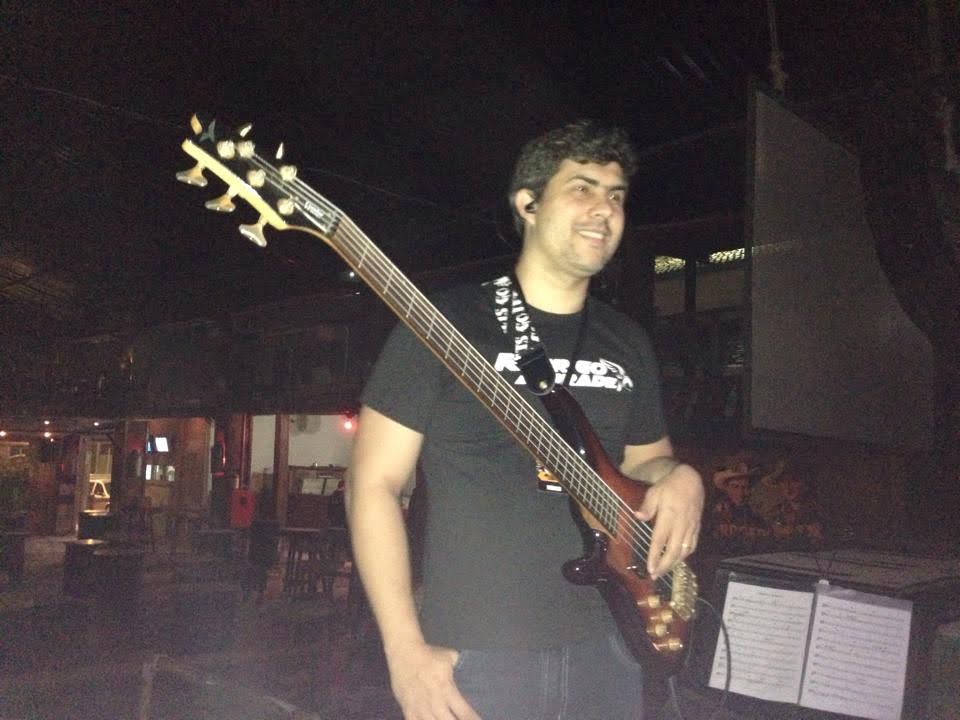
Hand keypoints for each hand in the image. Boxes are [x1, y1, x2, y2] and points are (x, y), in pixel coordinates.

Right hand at [386, 641, 479, 719]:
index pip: (464, 712)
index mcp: (446, 688)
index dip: (473, 719)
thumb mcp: (450, 657)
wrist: (404, 652)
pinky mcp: (407, 709)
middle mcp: (435, 702)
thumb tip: (468, 669)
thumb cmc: (429, 654)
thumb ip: (459, 667)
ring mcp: (420, 707)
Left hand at [635, 463, 703, 577]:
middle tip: (655, 576)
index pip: (660, 540)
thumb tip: (638, 516)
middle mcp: (682, 524)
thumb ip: (647, 506)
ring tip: (664, 571)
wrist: (690, 480)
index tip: (650, 568)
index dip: (655, 555)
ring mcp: (691, 527)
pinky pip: (693, 545)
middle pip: (674, 550)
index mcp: (669, 516)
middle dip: (664, 565)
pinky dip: (685, 555)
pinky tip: (678, 561)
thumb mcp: (654, 492)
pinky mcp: (697, 527)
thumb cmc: (668, 486)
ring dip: (675, 563)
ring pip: (684, 550)